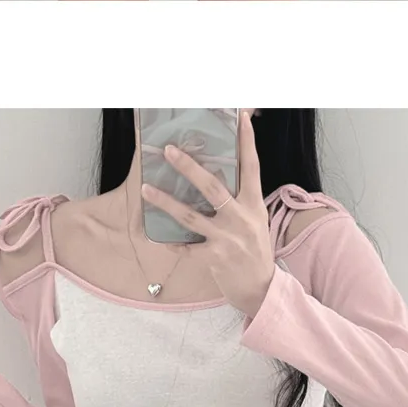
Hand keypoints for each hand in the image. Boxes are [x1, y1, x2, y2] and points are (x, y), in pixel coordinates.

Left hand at [152, 115, 273, 315]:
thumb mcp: (256, 219)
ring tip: (145, 189)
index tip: (240, 117)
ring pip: (191, 216)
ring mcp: (226, 239)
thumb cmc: (256, 250)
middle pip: (212, 187)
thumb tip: (220, 173)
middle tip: (169, 150)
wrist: (261, 289)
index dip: (247, 141)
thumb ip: (241, 198)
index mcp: (254, 204)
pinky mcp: (213, 259)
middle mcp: (240, 218)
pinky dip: (171, 242)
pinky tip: (156, 236)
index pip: (252, 167)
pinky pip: (186, 247)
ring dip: (165, 202)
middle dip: (189, 167)